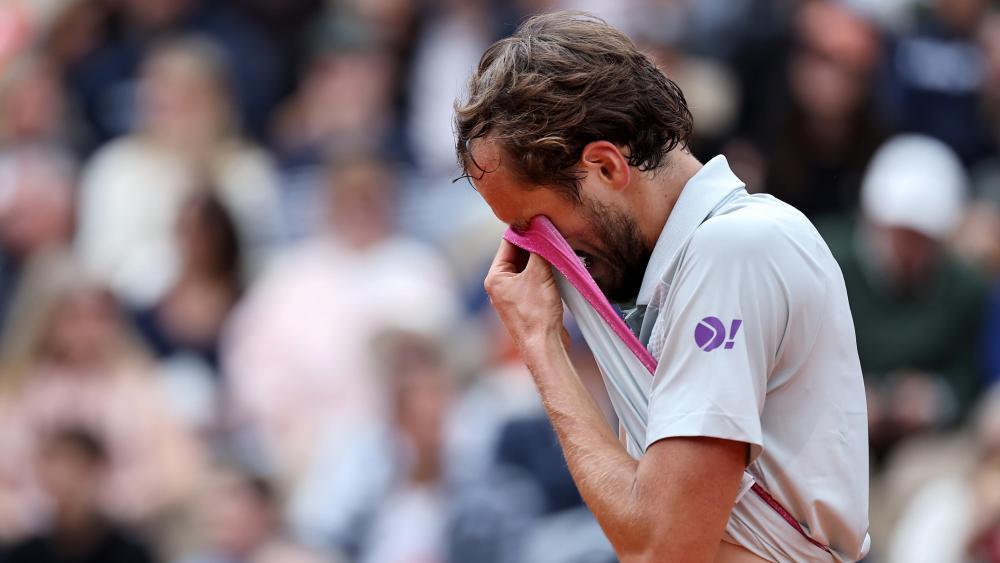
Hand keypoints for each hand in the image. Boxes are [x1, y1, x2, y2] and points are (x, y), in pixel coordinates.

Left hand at [484, 240, 564, 354]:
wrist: (544, 346)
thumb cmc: (537, 313)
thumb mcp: (539, 273)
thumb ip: (539, 249)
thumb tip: (540, 230)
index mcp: (495, 277)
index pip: (509, 243)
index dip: (525, 231)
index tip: (540, 222)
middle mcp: (500, 286)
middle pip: (518, 255)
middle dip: (535, 245)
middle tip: (552, 234)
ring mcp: (512, 297)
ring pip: (527, 268)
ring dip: (541, 259)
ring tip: (557, 249)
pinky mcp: (526, 305)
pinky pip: (534, 281)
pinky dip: (544, 273)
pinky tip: (558, 268)